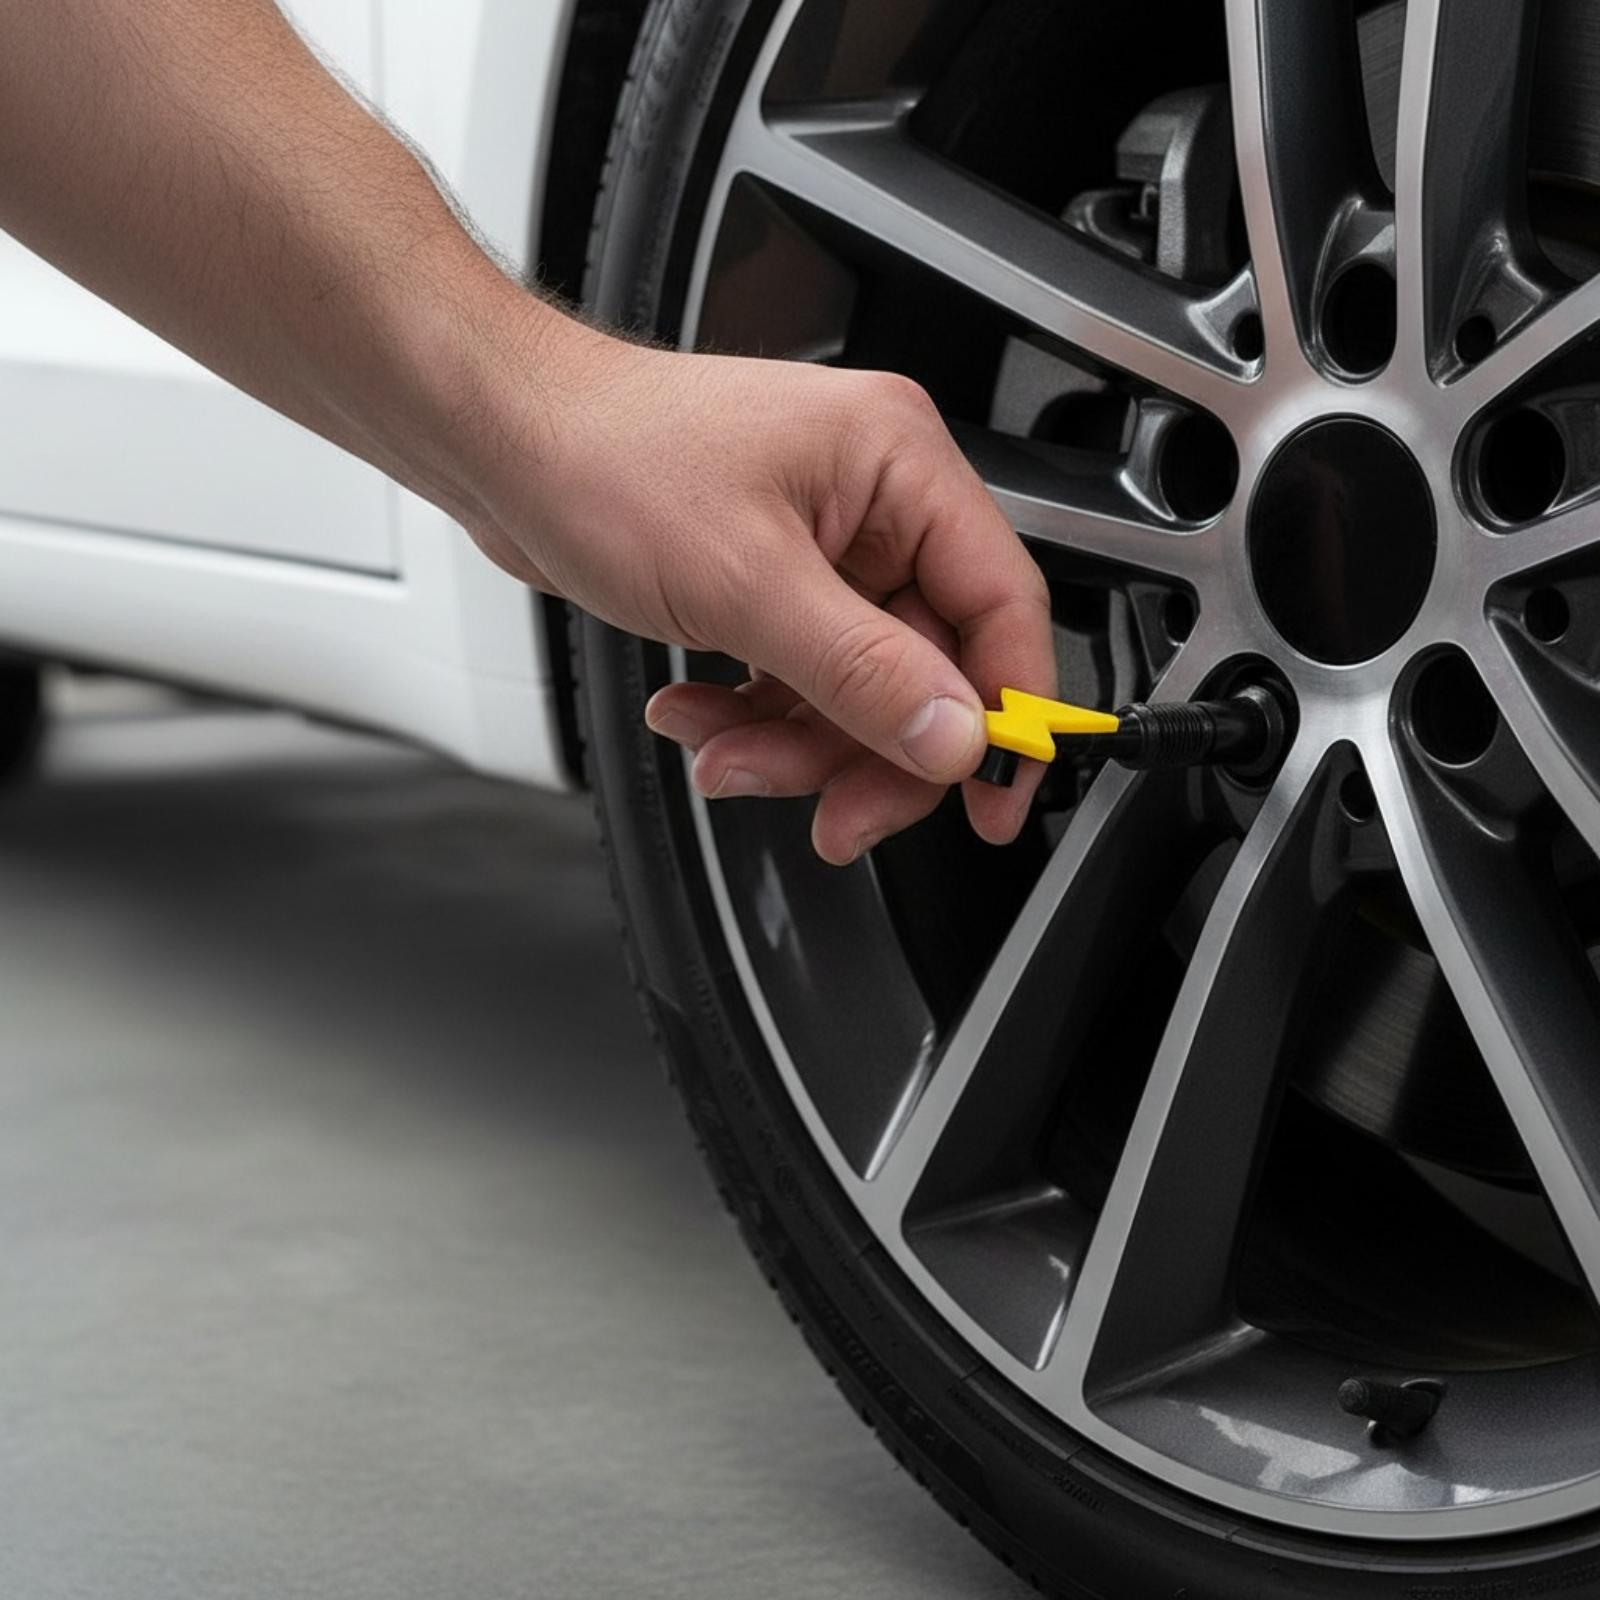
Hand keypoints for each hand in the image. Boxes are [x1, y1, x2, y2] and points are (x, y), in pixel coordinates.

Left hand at [473, 323, 1056, 864]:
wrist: (500, 440)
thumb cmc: (603, 457)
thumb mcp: (745, 584)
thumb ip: (863, 671)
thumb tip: (954, 738)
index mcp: (898, 465)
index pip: (1001, 604)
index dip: (1009, 714)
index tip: (993, 802)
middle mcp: (873, 502)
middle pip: (926, 667)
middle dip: (866, 749)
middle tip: (832, 814)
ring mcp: (823, 544)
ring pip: (857, 687)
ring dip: (792, 742)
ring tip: (722, 756)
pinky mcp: (772, 580)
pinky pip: (799, 676)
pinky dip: (753, 715)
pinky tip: (696, 716)